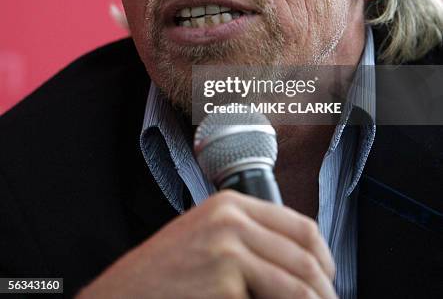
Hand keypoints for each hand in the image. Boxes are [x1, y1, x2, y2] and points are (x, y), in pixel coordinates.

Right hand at [77, 190, 336, 298]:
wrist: (122, 296)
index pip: (300, 226)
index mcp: (229, 204)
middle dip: (324, 290)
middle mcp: (231, 220)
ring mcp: (227, 250)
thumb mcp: (204, 239)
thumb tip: (298, 264)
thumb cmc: (162, 276)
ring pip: (297, 285)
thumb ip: (245, 238)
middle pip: (304, 257)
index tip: (328, 280)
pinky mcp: (224, 285)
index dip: (324, 257)